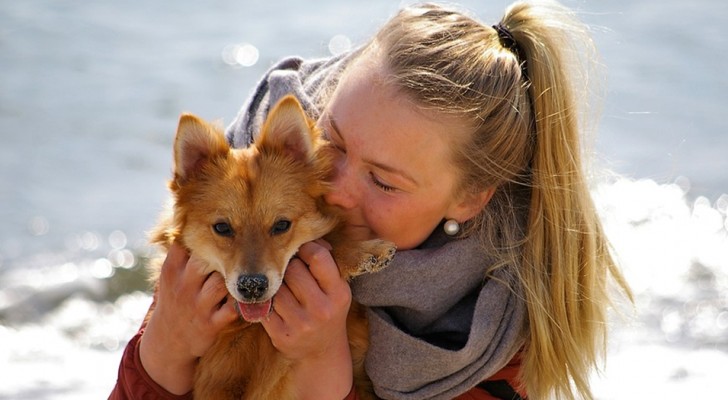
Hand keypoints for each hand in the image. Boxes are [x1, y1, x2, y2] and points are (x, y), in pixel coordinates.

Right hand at [139, 243, 238, 394]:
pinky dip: (244, 301)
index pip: (186, 244)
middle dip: (224, 254)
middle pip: (206, 260)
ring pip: (222, 283)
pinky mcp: (211, 324)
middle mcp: (183, 287)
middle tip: (240, 250)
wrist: (168, 341)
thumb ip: (184, 251)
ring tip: (246, 272)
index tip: (223, 229)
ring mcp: (197, 306)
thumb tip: (193, 218)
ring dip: (235, 278)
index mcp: (172, 271)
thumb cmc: (176, 299)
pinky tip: (253, 294)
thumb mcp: (171, 275)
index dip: (206, 235)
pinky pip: (233, 308)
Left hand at [261, 241, 353, 398]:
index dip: (306, 248)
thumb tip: (305, 236)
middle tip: (290, 271)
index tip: (302, 251)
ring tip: (284, 289)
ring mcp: (301, 324)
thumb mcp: (336, 289)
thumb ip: (325, 264)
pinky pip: (265, 306)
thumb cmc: (328, 310)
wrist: (321, 352)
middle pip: (293, 269)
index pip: (318, 257)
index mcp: (339, 294)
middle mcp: (322, 309)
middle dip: (289, 266)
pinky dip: (266, 302)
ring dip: (276, 285)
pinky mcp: (281, 335)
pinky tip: (274, 304)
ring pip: (276, 287)